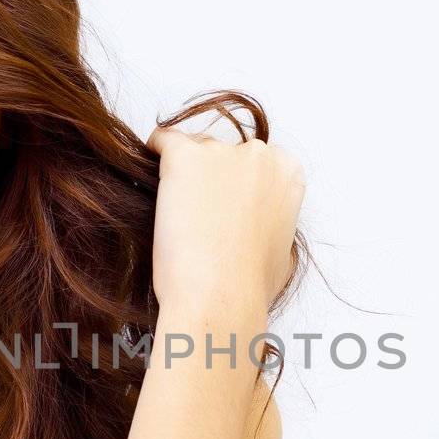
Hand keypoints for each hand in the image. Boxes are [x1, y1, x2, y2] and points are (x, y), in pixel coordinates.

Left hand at [144, 126, 304, 317]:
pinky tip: (150, 176)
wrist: (219, 297)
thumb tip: (260, 225)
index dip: (235, 185)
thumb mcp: (282, 252)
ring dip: (184, 174)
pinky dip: (155, 154)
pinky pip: (163, 141)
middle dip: (210, 177)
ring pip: (194, 148)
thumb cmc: (248, 286)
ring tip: (175, 214)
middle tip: (196, 215)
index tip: (222, 206)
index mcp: (288, 173)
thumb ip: (272, 223)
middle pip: (224, 151)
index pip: (255, 162)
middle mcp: (260, 154)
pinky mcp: (184, 157)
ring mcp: (222, 152)